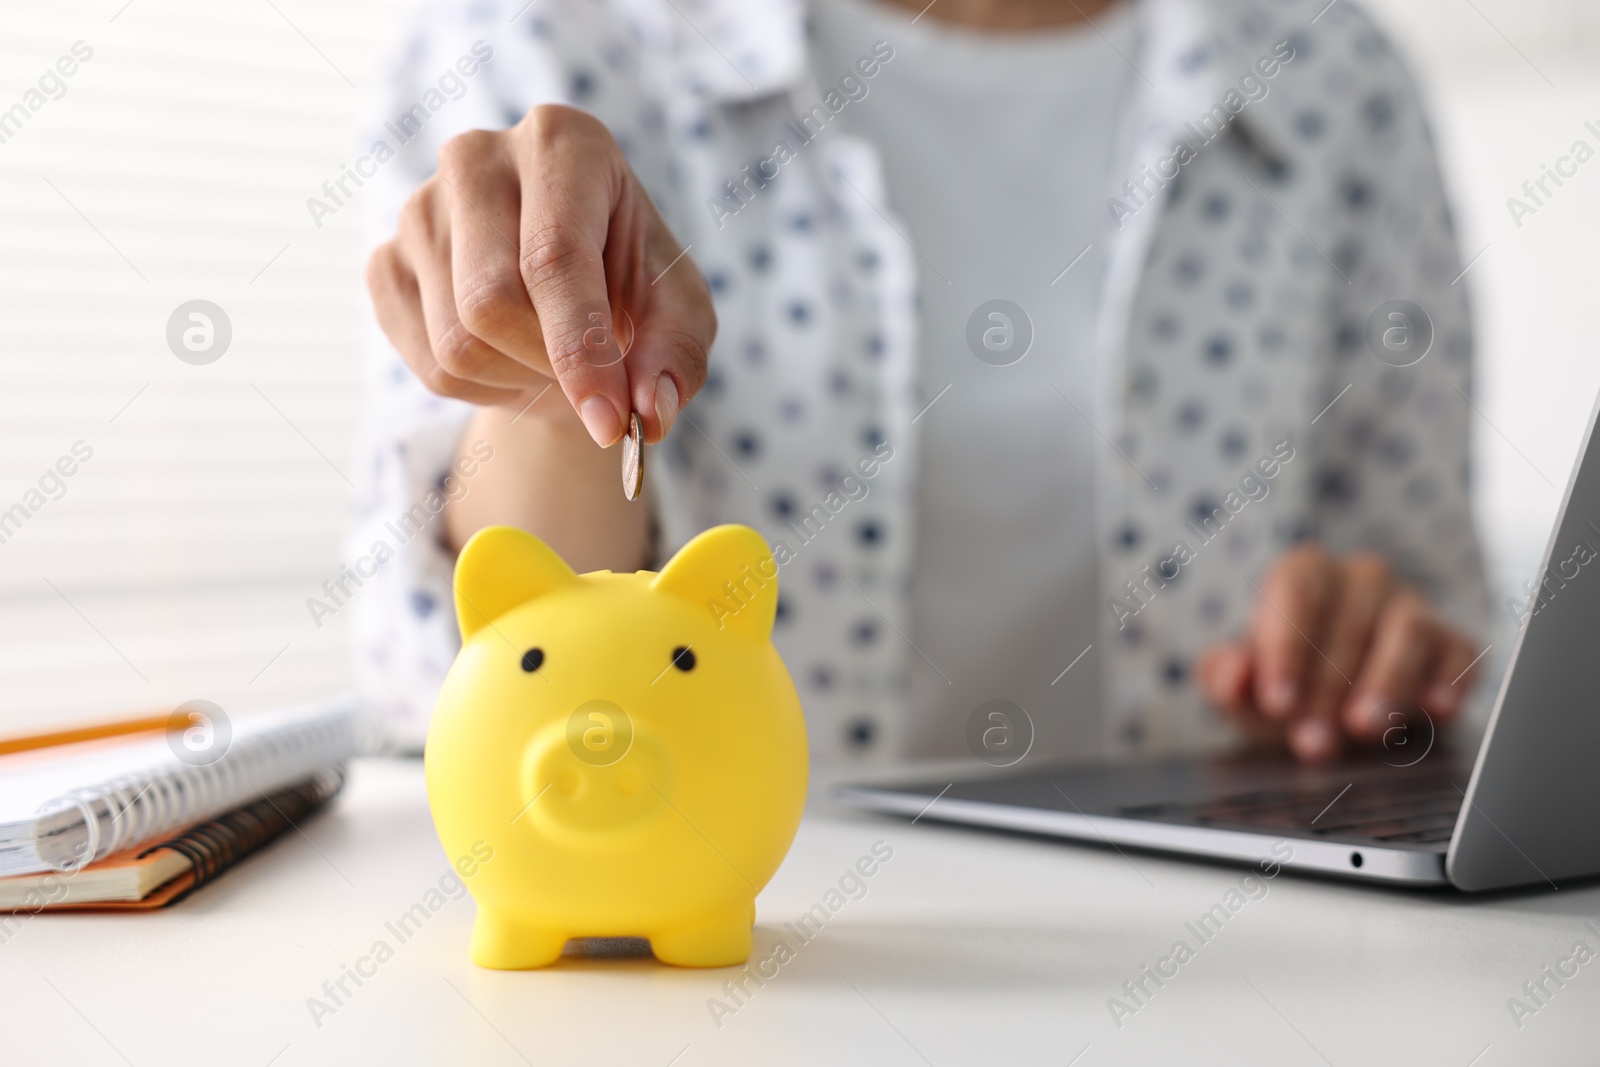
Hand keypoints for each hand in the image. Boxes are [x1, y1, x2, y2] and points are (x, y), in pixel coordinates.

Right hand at [366, 104, 713, 445]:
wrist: (568, 299)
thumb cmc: (632, 291)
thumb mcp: (679, 315)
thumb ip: (676, 357)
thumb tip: (650, 414)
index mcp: (562, 142)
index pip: (553, 256)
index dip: (581, 350)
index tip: (611, 422)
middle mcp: (477, 158)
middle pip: (490, 302)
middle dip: (550, 366)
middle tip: (592, 375)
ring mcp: (419, 208)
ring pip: (456, 343)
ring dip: (519, 379)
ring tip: (552, 354)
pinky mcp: (386, 261)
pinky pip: (425, 363)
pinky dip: (481, 387)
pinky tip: (510, 357)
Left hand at [1197, 544, 1483, 761]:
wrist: (1333, 713)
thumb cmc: (1284, 689)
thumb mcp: (1243, 689)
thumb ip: (1225, 677)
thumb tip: (1233, 672)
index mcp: (1304, 574)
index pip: (1297, 592)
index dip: (1286, 647)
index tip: (1278, 701)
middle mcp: (1362, 579)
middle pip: (1350, 619)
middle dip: (1328, 686)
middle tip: (1312, 740)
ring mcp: (1412, 607)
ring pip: (1408, 630)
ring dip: (1386, 681)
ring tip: (1364, 728)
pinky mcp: (1453, 643)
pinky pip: (1459, 653)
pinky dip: (1450, 679)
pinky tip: (1435, 709)